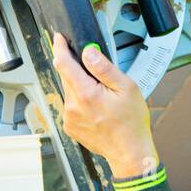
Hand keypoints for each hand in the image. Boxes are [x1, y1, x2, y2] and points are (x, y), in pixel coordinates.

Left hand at [50, 33, 158, 178]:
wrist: (129, 152)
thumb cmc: (131, 123)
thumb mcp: (127, 88)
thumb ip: (104, 68)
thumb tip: (89, 52)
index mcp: (86, 94)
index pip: (64, 63)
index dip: (60, 47)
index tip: (59, 38)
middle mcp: (73, 106)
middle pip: (66, 76)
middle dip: (78, 69)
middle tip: (98, 76)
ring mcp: (69, 118)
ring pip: (69, 91)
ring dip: (81, 87)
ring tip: (102, 97)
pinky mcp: (70, 126)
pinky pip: (71, 105)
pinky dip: (80, 101)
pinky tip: (97, 108)